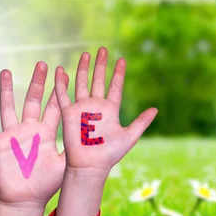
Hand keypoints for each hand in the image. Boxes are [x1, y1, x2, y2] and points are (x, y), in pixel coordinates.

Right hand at [0, 62, 67, 209]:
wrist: (25, 201)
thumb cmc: (46, 185)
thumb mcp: (65, 164)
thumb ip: (75, 147)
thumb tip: (95, 137)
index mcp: (46, 132)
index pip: (54, 106)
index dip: (58, 90)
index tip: (64, 72)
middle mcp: (29, 129)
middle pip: (32, 100)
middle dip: (36, 82)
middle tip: (41, 63)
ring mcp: (12, 135)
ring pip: (8, 106)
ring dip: (5, 89)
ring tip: (4, 71)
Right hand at [55, 47, 157, 172]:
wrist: (89, 165)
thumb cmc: (109, 155)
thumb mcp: (129, 137)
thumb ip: (141, 122)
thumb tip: (156, 109)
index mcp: (110, 110)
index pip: (115, 87)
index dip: (118, 74)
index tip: (122, 60)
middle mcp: (96, 106)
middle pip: (98, 80)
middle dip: (101, 65)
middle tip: (103, 49)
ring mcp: (81, 108)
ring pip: (81, 83)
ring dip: (83, 69)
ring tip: (86, 54)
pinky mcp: (68, 113)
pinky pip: (63, 95)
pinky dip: (60, 83)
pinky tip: (59, 70)